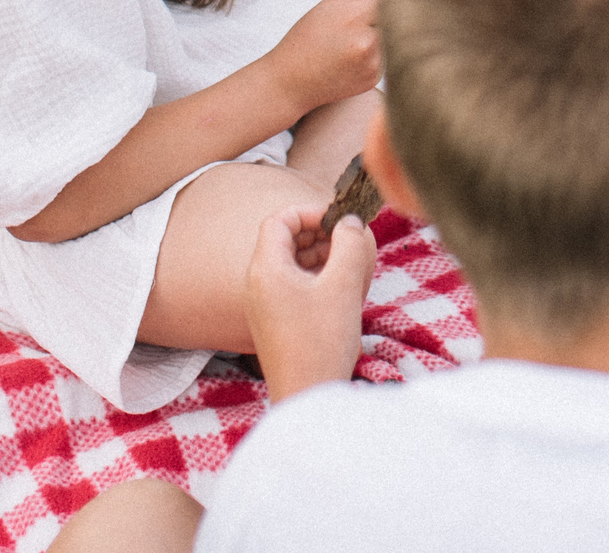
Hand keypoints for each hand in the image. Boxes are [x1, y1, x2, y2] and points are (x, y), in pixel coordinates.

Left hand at [244, 204, 372, 401]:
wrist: (306, 396)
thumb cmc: (321, 341)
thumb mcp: (343, 284)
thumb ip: (349, 243)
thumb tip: (349, 222)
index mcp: (265, 270)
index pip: (279, 220)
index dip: (310, 213)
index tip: (339, 222)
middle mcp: (257, 285)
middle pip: (285, 240)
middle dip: (320, 235)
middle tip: (350, 243)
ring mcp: (264, 305)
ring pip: (292, 264)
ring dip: (322, 257)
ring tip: (352, 268)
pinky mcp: (275, 322)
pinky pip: (294, 286)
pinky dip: (317, 279)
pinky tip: (342, 292)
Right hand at [265, 0, 381, 113]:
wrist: (290, 82)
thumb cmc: (306, 40)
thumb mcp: (328, 7)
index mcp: (354, 19)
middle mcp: (367, 43)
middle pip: (395, 17)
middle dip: (383, 15)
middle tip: (359, 22)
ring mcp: (373, 64)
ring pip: (392, 37)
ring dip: (380, 34)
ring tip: (351, 40)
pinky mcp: (374, 79)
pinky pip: (386, 56)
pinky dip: (375, 53)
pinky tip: (352, 56)